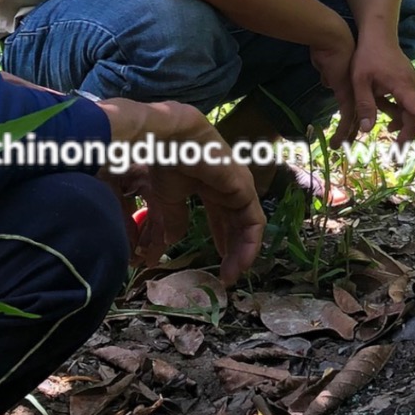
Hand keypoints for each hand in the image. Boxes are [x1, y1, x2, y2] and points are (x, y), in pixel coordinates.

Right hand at [94, 98, 263, 284]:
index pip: (220, 215)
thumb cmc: (162, 161)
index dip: (219, 239)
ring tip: (231, 276)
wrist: (167, 138)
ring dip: (241, 253)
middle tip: (225, 276)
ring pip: (247, 225)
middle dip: (231, 250)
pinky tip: (240, 263)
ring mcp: (237, 185)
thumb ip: (173, 220)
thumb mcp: (166, 198)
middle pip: (234, 222)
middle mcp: (225, 184)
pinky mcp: (244, 188)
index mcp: (207, 184)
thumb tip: (167, 244)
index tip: (214, 264)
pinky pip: (253, 223)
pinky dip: (249, 245)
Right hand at [308, 18, 358, 136]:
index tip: (347, 128)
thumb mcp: (327, 66)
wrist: (334, 40)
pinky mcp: (349, 96)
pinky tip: (336, 143)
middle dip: (349, 131)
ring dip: (345, 135)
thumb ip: (328, 75)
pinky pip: (347, 119)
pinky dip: (342, 132)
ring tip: (337, 147)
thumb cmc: (328, 49)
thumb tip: (327, 80)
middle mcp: (355, 91)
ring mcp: (354, 94)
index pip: (353, 105)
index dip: (349, 117)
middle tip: (345, 143)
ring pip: (352, 121)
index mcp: (352, 85)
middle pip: (355, 116)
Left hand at [341, 31, 414, 146]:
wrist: (378, 35)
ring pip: (412, 112)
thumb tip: (366, 130)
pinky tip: (390, 119)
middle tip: (397, 154)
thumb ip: (364, 105)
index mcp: (403, 87)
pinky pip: (409, 104)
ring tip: (391, 138)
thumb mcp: (360, 81)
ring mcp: (414, 85)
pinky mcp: (410, 84)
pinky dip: (401, 114)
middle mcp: (414, 87)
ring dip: (403, 125)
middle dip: (408, 135)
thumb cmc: (368, 56)